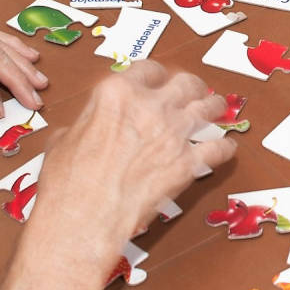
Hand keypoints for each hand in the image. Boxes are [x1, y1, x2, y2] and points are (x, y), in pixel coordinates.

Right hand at [26, 63, 233, 261]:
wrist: (83, 220)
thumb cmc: (67, 184)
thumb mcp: (63, 140)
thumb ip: (84, 125)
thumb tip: (84, 130)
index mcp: (116, 93)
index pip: (147, 70)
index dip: (156, 75)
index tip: (160, 80)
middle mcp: (150, 106)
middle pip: (185, 83)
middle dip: (192, 87)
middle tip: (194, 92)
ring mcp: (173, 133)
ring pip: (208, 108)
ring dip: (214, 108)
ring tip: (216, 110)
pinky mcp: (187, 164)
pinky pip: (219, 149)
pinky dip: (225, 148)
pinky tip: (226, 148)